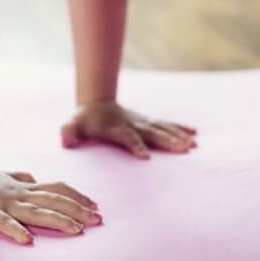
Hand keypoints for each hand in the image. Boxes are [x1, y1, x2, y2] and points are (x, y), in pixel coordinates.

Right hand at [0, 168, 102, 244]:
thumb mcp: (4, 177)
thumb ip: (20, 177)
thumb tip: (34, 178)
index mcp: (24, 188)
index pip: (56, 189)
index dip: (77, 196)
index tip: (95, 205)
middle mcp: (20, 194)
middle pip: (54, 201)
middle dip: (78, 210)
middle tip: (98, 220)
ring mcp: (6, 203)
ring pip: (36, 212)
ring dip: (58, 221)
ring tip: (77, 230)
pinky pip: (4, 223)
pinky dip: (16, 231)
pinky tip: (28, 240)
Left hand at [61, 100, 197, 158]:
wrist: (96, 103)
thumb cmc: (84, 120)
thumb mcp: (72, 125)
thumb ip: (68, 131)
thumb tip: (65, 139)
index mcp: (115, 128)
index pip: (127, 137)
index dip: (135, 145)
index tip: (146, 157)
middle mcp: (132, 124)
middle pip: (151, 132)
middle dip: (167, 140)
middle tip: (184, 149)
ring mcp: (141, 122)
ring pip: (162, 129)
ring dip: (177, 136)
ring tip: (193, 145)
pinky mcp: (147, 123)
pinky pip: (166, 125)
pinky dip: (179, 128)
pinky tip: (195, 134)